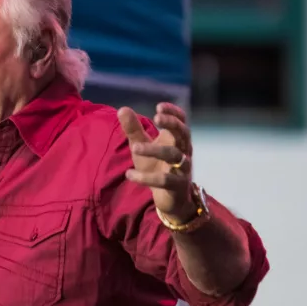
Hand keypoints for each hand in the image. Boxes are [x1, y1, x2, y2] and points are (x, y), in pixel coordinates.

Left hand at [118, 103, 195, 221]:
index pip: (182, 121)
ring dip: (154, 150)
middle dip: (172, 124)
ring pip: (174, 155)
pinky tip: (129, 174)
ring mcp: (183, 168)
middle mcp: (183, 151)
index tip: (158, 107)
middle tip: (156, 118)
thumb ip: (134, 129)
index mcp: (176, 139)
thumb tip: (122, 109)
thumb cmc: (156, 166)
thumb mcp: (142, 146)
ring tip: (134, 147)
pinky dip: (146, 177)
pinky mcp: (177, 186)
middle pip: (184, 134)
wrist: (170, 198)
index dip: (174, 112)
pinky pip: (164, 180)